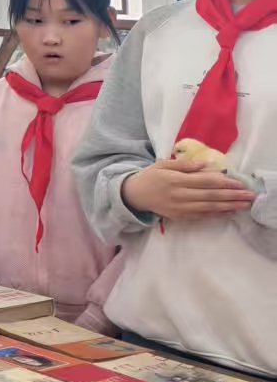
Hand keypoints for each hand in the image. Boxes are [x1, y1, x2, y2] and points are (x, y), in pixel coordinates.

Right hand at [122, 158, 254, 220]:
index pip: (204, 181)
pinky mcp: (180, 217)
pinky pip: (201, 216)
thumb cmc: (150, 176)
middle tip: (249, 195)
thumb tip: (205, 165)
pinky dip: (216, 214)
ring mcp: (180, 208)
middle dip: (231, 196)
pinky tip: (228, 212)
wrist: (133, 195)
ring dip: (228, 207)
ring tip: (244, 205)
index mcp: (175, 179)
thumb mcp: (163, 164)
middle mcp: (179, 195)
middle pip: (210, 196)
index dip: (223, 183)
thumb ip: (183, 164)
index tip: (238, 183)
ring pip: (208, 208)